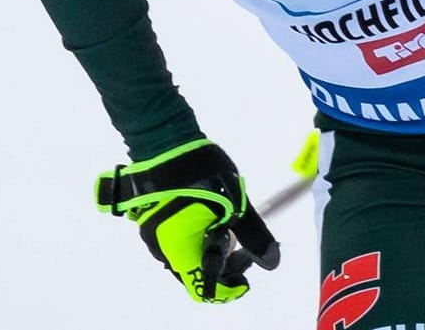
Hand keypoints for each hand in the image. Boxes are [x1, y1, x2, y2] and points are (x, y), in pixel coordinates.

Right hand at [94, 139, 279, 302]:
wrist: (163, 136)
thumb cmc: (199, 169)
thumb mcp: (234, 203)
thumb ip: (253, 236)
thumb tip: (271, 261)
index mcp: (178, 249)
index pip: (204, 289)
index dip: (229, 288)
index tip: (248, 272)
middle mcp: (161, 248)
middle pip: (195, 274)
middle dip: (223, 266)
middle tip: (242, 244)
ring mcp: (153, 232)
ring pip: (186, 256)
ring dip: (210, 250)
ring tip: (229, 225)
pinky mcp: (153, 216)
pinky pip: (177, 239)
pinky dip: (198, 237)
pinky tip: (213, 216)